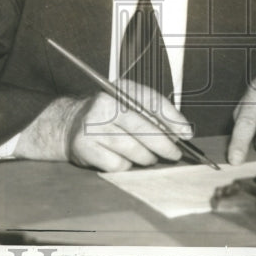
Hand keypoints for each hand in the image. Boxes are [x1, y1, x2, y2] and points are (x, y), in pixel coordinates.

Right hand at [14, 81, 192, 170]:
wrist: (70, 124)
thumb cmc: (109, 115)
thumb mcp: (128, 104)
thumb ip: (153, 113)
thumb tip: (182, 132)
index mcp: (120, 89)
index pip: (152, 101)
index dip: (172, 119)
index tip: (186, 133)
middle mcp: (105, 104)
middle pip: (145, 129)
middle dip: (165, 145)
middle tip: (175, 153)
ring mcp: (93, 127)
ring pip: (134, 150)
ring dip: (147, 158)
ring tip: (149, 156)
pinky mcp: (86, 148)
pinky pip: (118, 164)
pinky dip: (126, 166)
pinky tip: (123, 159)